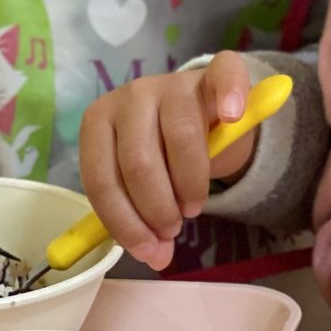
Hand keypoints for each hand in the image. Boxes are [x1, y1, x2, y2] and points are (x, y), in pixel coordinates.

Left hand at [77, 52, 255, 270]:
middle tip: (173, 228)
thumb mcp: (145, 183)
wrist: (198, 110)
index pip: (101, 179)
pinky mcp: (212, 73)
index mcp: (98, 122)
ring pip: (179, 136)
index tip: (149, 248)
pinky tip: (232, 118)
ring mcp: (172, 81)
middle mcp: (130, 96)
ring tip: (194, 207)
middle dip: (156, 208)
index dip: (124, 221)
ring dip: (189, 184)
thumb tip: (157, 258)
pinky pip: (223, 77)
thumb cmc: (162, 150)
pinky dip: (230, 97)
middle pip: (138, 162)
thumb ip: (144, 216)